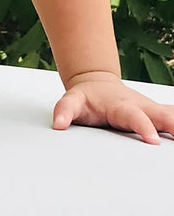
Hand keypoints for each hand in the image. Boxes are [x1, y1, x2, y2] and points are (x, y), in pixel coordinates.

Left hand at [53, 71, 173, 143]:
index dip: (143, 126)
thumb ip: (64, 110)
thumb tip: (58, 124)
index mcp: (121, 105)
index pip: (134, 117)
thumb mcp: (72, 101)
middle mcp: (140, 106)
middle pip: (161, 114)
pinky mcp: (156, 115)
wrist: (95, 82)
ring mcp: (150, 109)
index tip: (152, 138)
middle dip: (173, 124)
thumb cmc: (87, 96)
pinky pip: (173, 118)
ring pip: (171, 115)